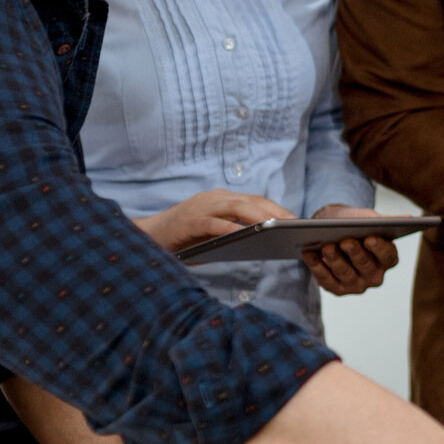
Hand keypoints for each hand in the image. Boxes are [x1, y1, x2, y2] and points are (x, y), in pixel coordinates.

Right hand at [135, 189, 289, 253]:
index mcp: (221, 200)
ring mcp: (200, 208)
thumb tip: (266, 243)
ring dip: (257, 216)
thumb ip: (235, 234)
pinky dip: (228, 228)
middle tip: (293, 224)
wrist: (147, 237)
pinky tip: (243, 235)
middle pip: (250, 201)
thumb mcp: (215, 234)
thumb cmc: (185, 239)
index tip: (296, 219)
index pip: (255, 200)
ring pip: (235, 207)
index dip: (276, 208)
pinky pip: (212, 223)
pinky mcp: (188, 221)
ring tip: (276, 227)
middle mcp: (213, 199)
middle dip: (274, 211)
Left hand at [300, 204, 399, 294]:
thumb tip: (410, 218)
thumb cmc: (352, 222)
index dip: (379, 248)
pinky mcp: (336, 289)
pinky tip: (309, 254)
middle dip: (355, 254)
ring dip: (335, 260)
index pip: (388, 256)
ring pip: (345, 274)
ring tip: (326, 247)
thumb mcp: (368, 218)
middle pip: (366, 266)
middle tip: (345, 241)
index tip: (370, 238)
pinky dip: (317, 267)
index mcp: (387, 258)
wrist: (329, 229)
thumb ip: (385, 220)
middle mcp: (374, 275)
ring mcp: (355, 285)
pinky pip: (326, 280)